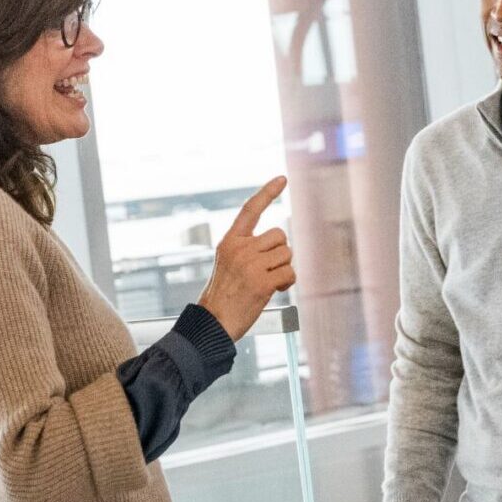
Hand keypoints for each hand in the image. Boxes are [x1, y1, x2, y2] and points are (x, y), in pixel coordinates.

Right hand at [197, 176, 295, 341]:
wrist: (212, 323)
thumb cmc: (224, 296)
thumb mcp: (229, 264)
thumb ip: (249, 250)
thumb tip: (280, 245)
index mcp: (229, 242)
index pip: (250, 210)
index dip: (267, 192)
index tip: (282, 178)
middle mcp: (239, 249)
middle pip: (279, 236)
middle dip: (280, 253)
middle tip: (266, 271)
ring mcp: (250, 265)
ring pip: (287, 254)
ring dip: (283, 269)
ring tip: (266, 283)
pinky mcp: (262, 282)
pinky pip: (289, 273)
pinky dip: (287, 283)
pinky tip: (273, 291)